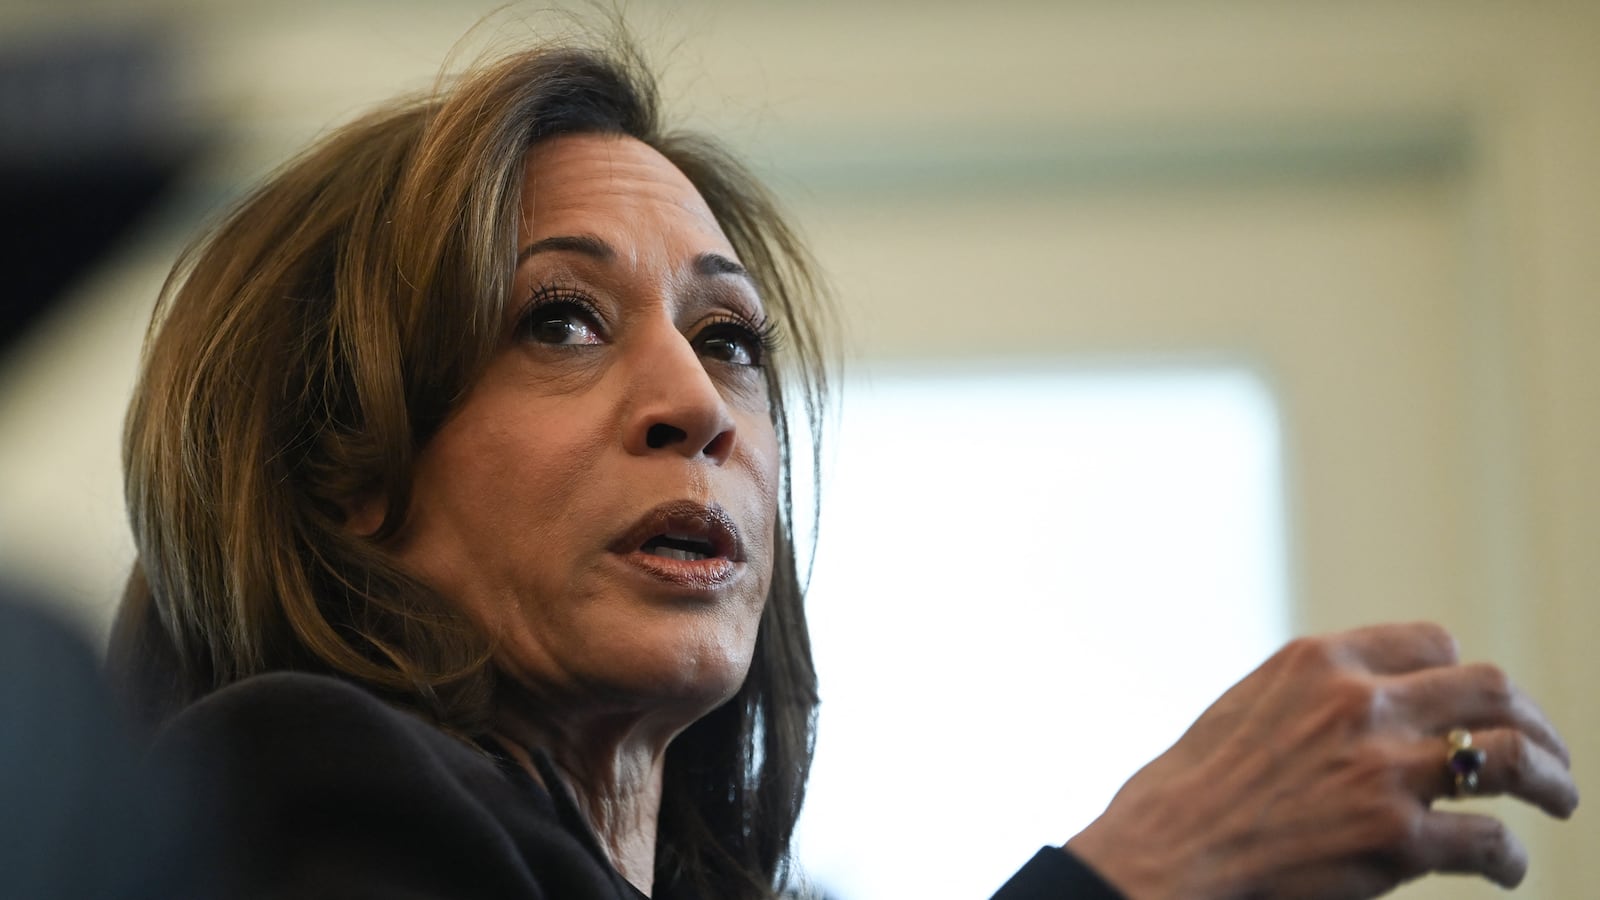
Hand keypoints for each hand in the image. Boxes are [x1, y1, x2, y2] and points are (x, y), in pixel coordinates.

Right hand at [1065, 622, 1578, 899]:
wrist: (1165, 855)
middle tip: (1547, 753)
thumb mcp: (1248, 708)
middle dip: (1531, 721)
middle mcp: (1361, 702)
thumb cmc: (1188, 793)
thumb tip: (1369, 709)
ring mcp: (1384, 769)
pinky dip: (1509, 860)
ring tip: (1560, 799)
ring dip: (1551, 779)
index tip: (1476, 705)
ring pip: (1511, 755)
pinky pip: (1490, 841)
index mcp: (1319, 662)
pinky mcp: (1397, 839)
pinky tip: (1504, 871)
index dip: (1466, 675)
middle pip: (1490, 689)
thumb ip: (1311, 697)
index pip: (1434, 643)